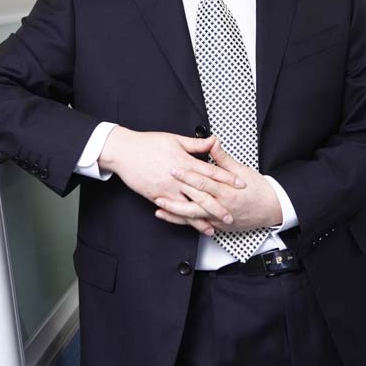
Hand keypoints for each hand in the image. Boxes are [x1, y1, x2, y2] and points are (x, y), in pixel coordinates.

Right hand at [98, 127, 244, 234]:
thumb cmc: (148, 143)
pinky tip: (192, 225)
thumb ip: (196, 144)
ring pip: (189, 207)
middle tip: (232, 213)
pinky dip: (184, 220)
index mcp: (184, 161)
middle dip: (219, 205)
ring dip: (202, 218)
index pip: (210, 171)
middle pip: (202, 194)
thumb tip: (213, 140)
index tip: (240, 184)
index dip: (227, 178)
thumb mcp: (175, 139)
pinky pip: (173, 211)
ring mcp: (167, 189)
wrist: (124, 152)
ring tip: (215, 226)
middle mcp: (177, 177)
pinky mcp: (157, 196)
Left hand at [155, 139, 282, 231]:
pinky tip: (168, 216)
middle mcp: (222, 206)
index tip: (174, 168)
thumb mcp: (241, 169)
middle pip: (195, 200)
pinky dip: (181, 220)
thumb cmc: (257, 189)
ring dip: (174, 211)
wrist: (271, 209)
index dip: (188, 175)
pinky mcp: (216, 225)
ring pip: (192, 216)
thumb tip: (213, 141)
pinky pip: (195, 224)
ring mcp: (218, 218)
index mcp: (227, 190)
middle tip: (160, 185)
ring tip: (158, 204)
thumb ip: (222, 157)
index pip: (204, 182)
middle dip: (176, 193)